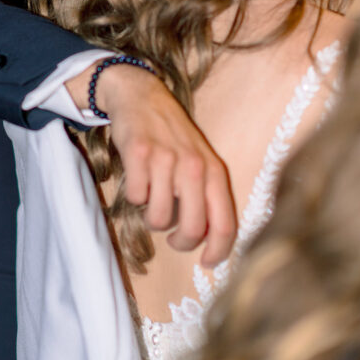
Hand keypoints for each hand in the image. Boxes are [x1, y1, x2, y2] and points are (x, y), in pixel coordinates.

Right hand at [67, 62, 235, 265]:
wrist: (142, 96)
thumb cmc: (173, 137)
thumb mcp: (200, 162)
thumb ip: (207, 196)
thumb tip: (208, 240)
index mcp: (215, 171)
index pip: (225, 224)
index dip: (218, 252)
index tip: (207, 263)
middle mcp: (194, 167)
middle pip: (192, 229)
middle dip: (181, 242)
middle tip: (173, 237)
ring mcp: (166, 160)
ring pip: (158, 219)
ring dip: (152, 216)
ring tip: (154, 198)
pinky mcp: (139, 154)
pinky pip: (136, 197)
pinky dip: (135, 195)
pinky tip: (139, 178)